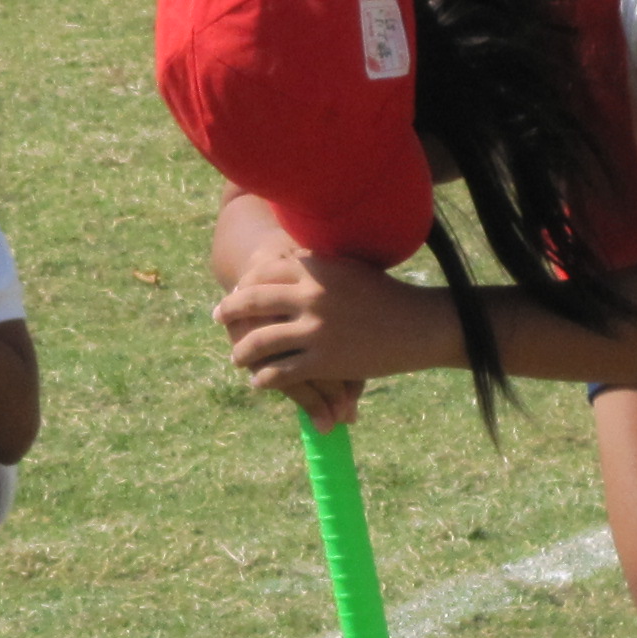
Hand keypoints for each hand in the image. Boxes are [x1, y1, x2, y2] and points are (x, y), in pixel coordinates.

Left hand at [215, 245, 448, 391]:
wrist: (418, 324)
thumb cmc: (387, 293)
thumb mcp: (349, 266)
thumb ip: (318, 263)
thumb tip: (291, 255)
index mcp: (315, 267)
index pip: (265, 271)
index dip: (246, 282)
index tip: (236, 288)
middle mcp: (309, 295)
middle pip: (253, 300)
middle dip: (230, 310)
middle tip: (218, 316)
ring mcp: (314, 329)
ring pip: (260, 341)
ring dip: (242, 351)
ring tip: (236, 357)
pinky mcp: (323, 360)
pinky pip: (281, 372)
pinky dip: (265, 379)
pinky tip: (259, 382)